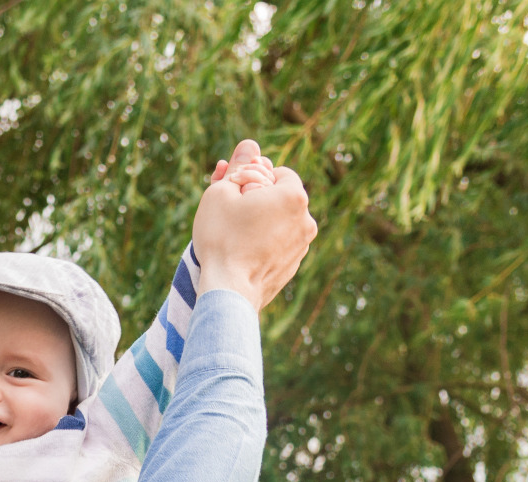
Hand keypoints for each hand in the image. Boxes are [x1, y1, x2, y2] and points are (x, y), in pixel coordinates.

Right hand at [193, 145, 316, 311]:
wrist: (228, 291)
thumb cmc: (222, 238)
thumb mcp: (220, 193)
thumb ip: (238, 166)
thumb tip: (249, 143)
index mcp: (294, 195)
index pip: (277, 172)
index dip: (253, 178)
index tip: (235, 193)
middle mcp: (307, 219)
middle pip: (280, 198)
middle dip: (257, 199)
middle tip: (230, 211)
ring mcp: (302, 246)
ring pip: (280, 223)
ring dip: (260, 221)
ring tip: (233, 234)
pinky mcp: (293, 267)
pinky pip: (278, 245)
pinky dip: (263, 244)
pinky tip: (241, 252)